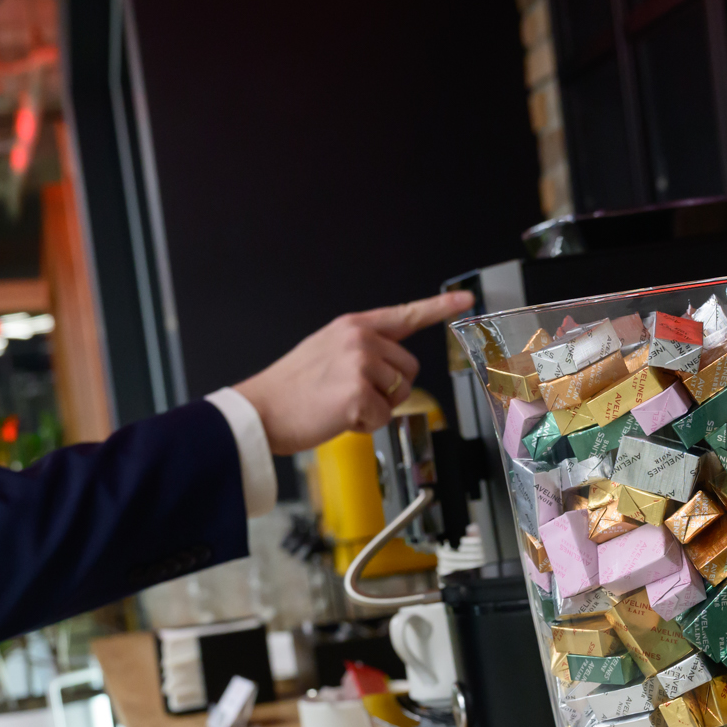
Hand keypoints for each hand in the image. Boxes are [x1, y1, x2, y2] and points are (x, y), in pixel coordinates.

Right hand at [230, 289, 473, 454]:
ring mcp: (360, 365)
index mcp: (353, 326)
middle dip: (388, 389)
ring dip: (374, 408)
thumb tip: (388, 367)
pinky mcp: (358, 394)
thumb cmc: (290, 389)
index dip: (439, 309)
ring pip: (398, 395)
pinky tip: (338, 417)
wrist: (260, 411)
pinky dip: (364, 426)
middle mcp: (360, 339)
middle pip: (408, 369)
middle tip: (350, 394)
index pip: (405, 314)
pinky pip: (383, 418)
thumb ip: (360, 349)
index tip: (466, 301)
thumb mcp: (325, 350)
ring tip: (339, 404)